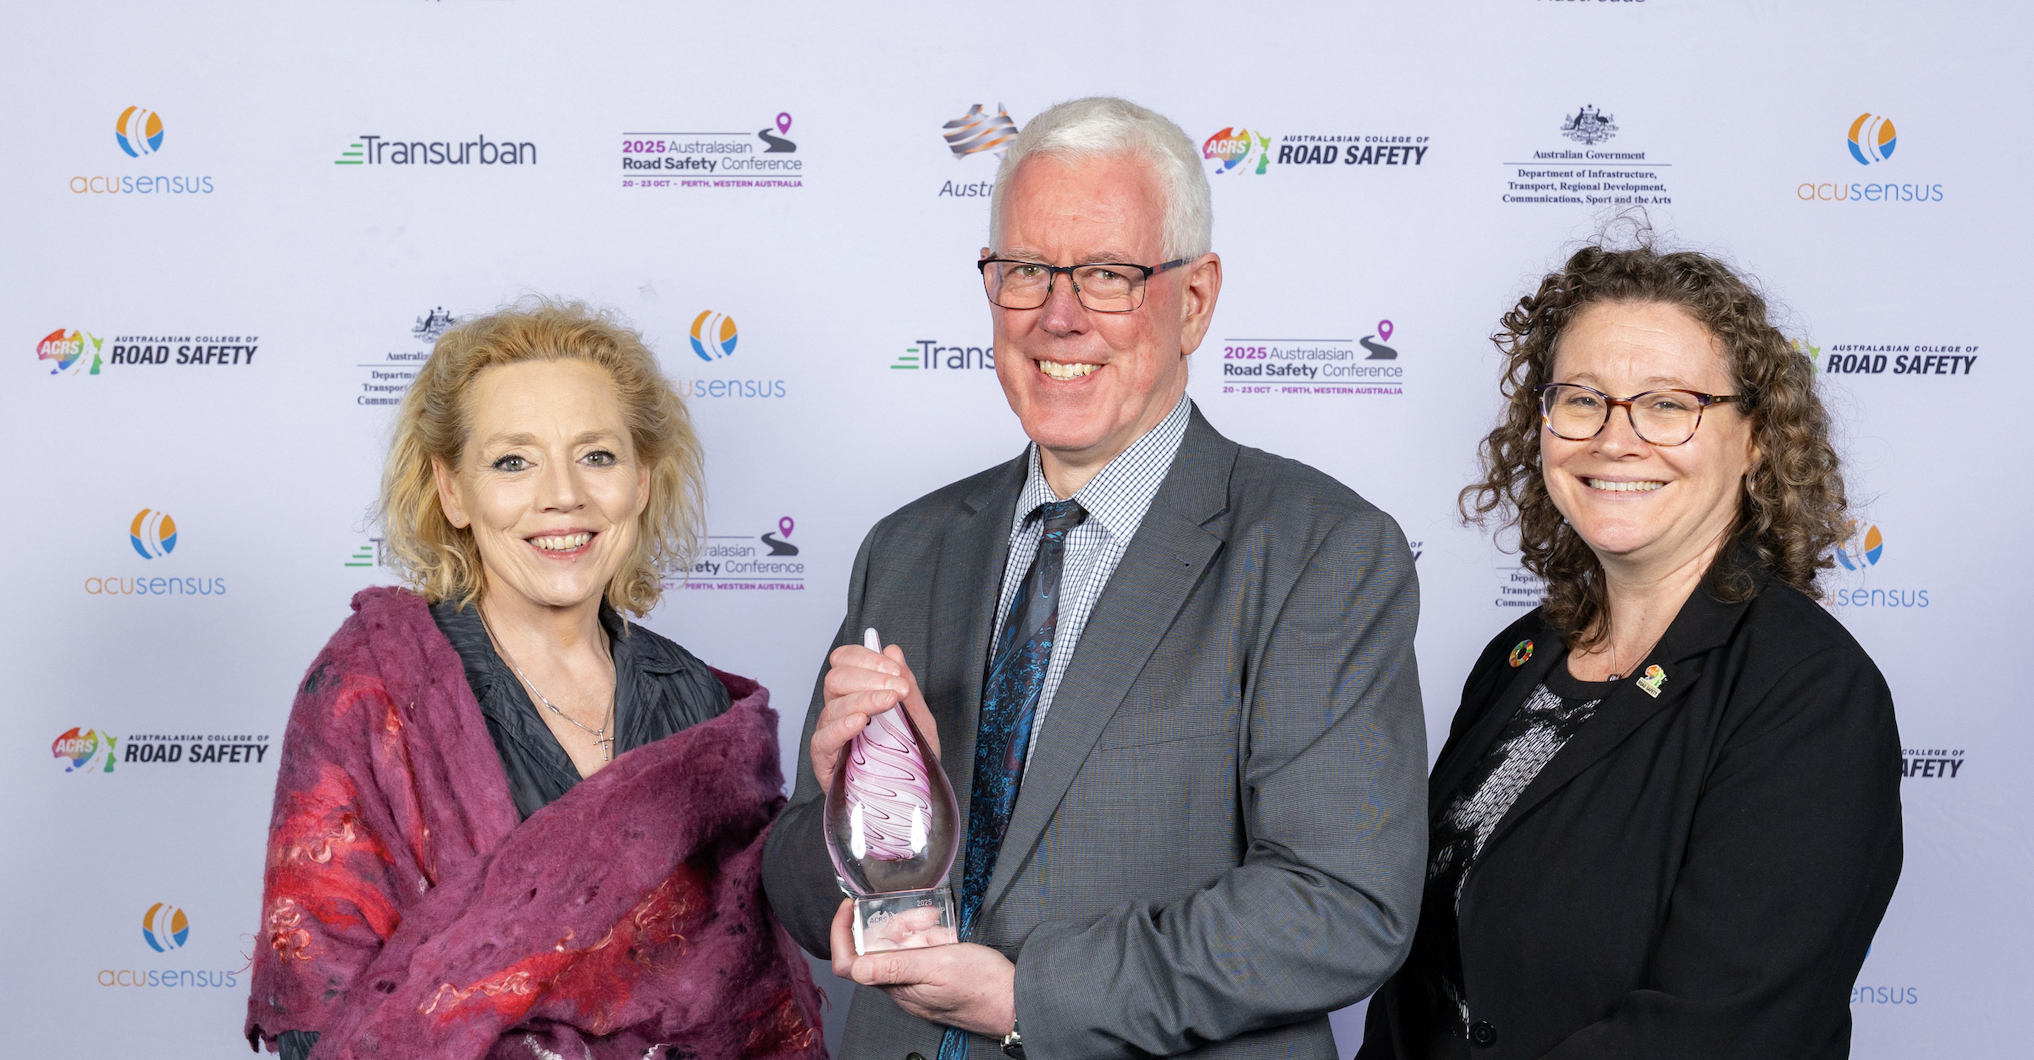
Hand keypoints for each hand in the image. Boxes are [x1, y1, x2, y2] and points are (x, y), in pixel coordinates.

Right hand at [811, 638, 938, 795]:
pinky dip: (841, 726)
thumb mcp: (919, 722)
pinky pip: (823, 739)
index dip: (866, 658)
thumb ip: (907, 687)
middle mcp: (839, 712)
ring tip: (889, 703)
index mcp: (858, 696)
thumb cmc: (911, 765)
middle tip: (898, 690)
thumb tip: (892, 650)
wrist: (911, 808)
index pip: (845, 661)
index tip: (895, 670)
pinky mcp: (825, 763)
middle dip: (869, 676)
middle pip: (836, 677)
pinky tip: (859, 723)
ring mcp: (830, 736)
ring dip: (863, 698)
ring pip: (832, 704)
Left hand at [830, 900, 1013, 1036]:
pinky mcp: (929, 982)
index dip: (841, 934)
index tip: (848, 908)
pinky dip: (926, 940)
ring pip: (898, 950)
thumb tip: (855, 966)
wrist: (1015, 1003)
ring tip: (937, 926)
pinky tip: (944, 936)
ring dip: (913, 931)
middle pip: (875, 950)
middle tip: (916, 916)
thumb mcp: (939, 965)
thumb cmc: (983, 986)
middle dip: (892, 926)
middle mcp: (901, 989)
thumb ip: (896, 965)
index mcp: (896, 986)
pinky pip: (917, 956)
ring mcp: (915, 986)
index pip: (848, 964)